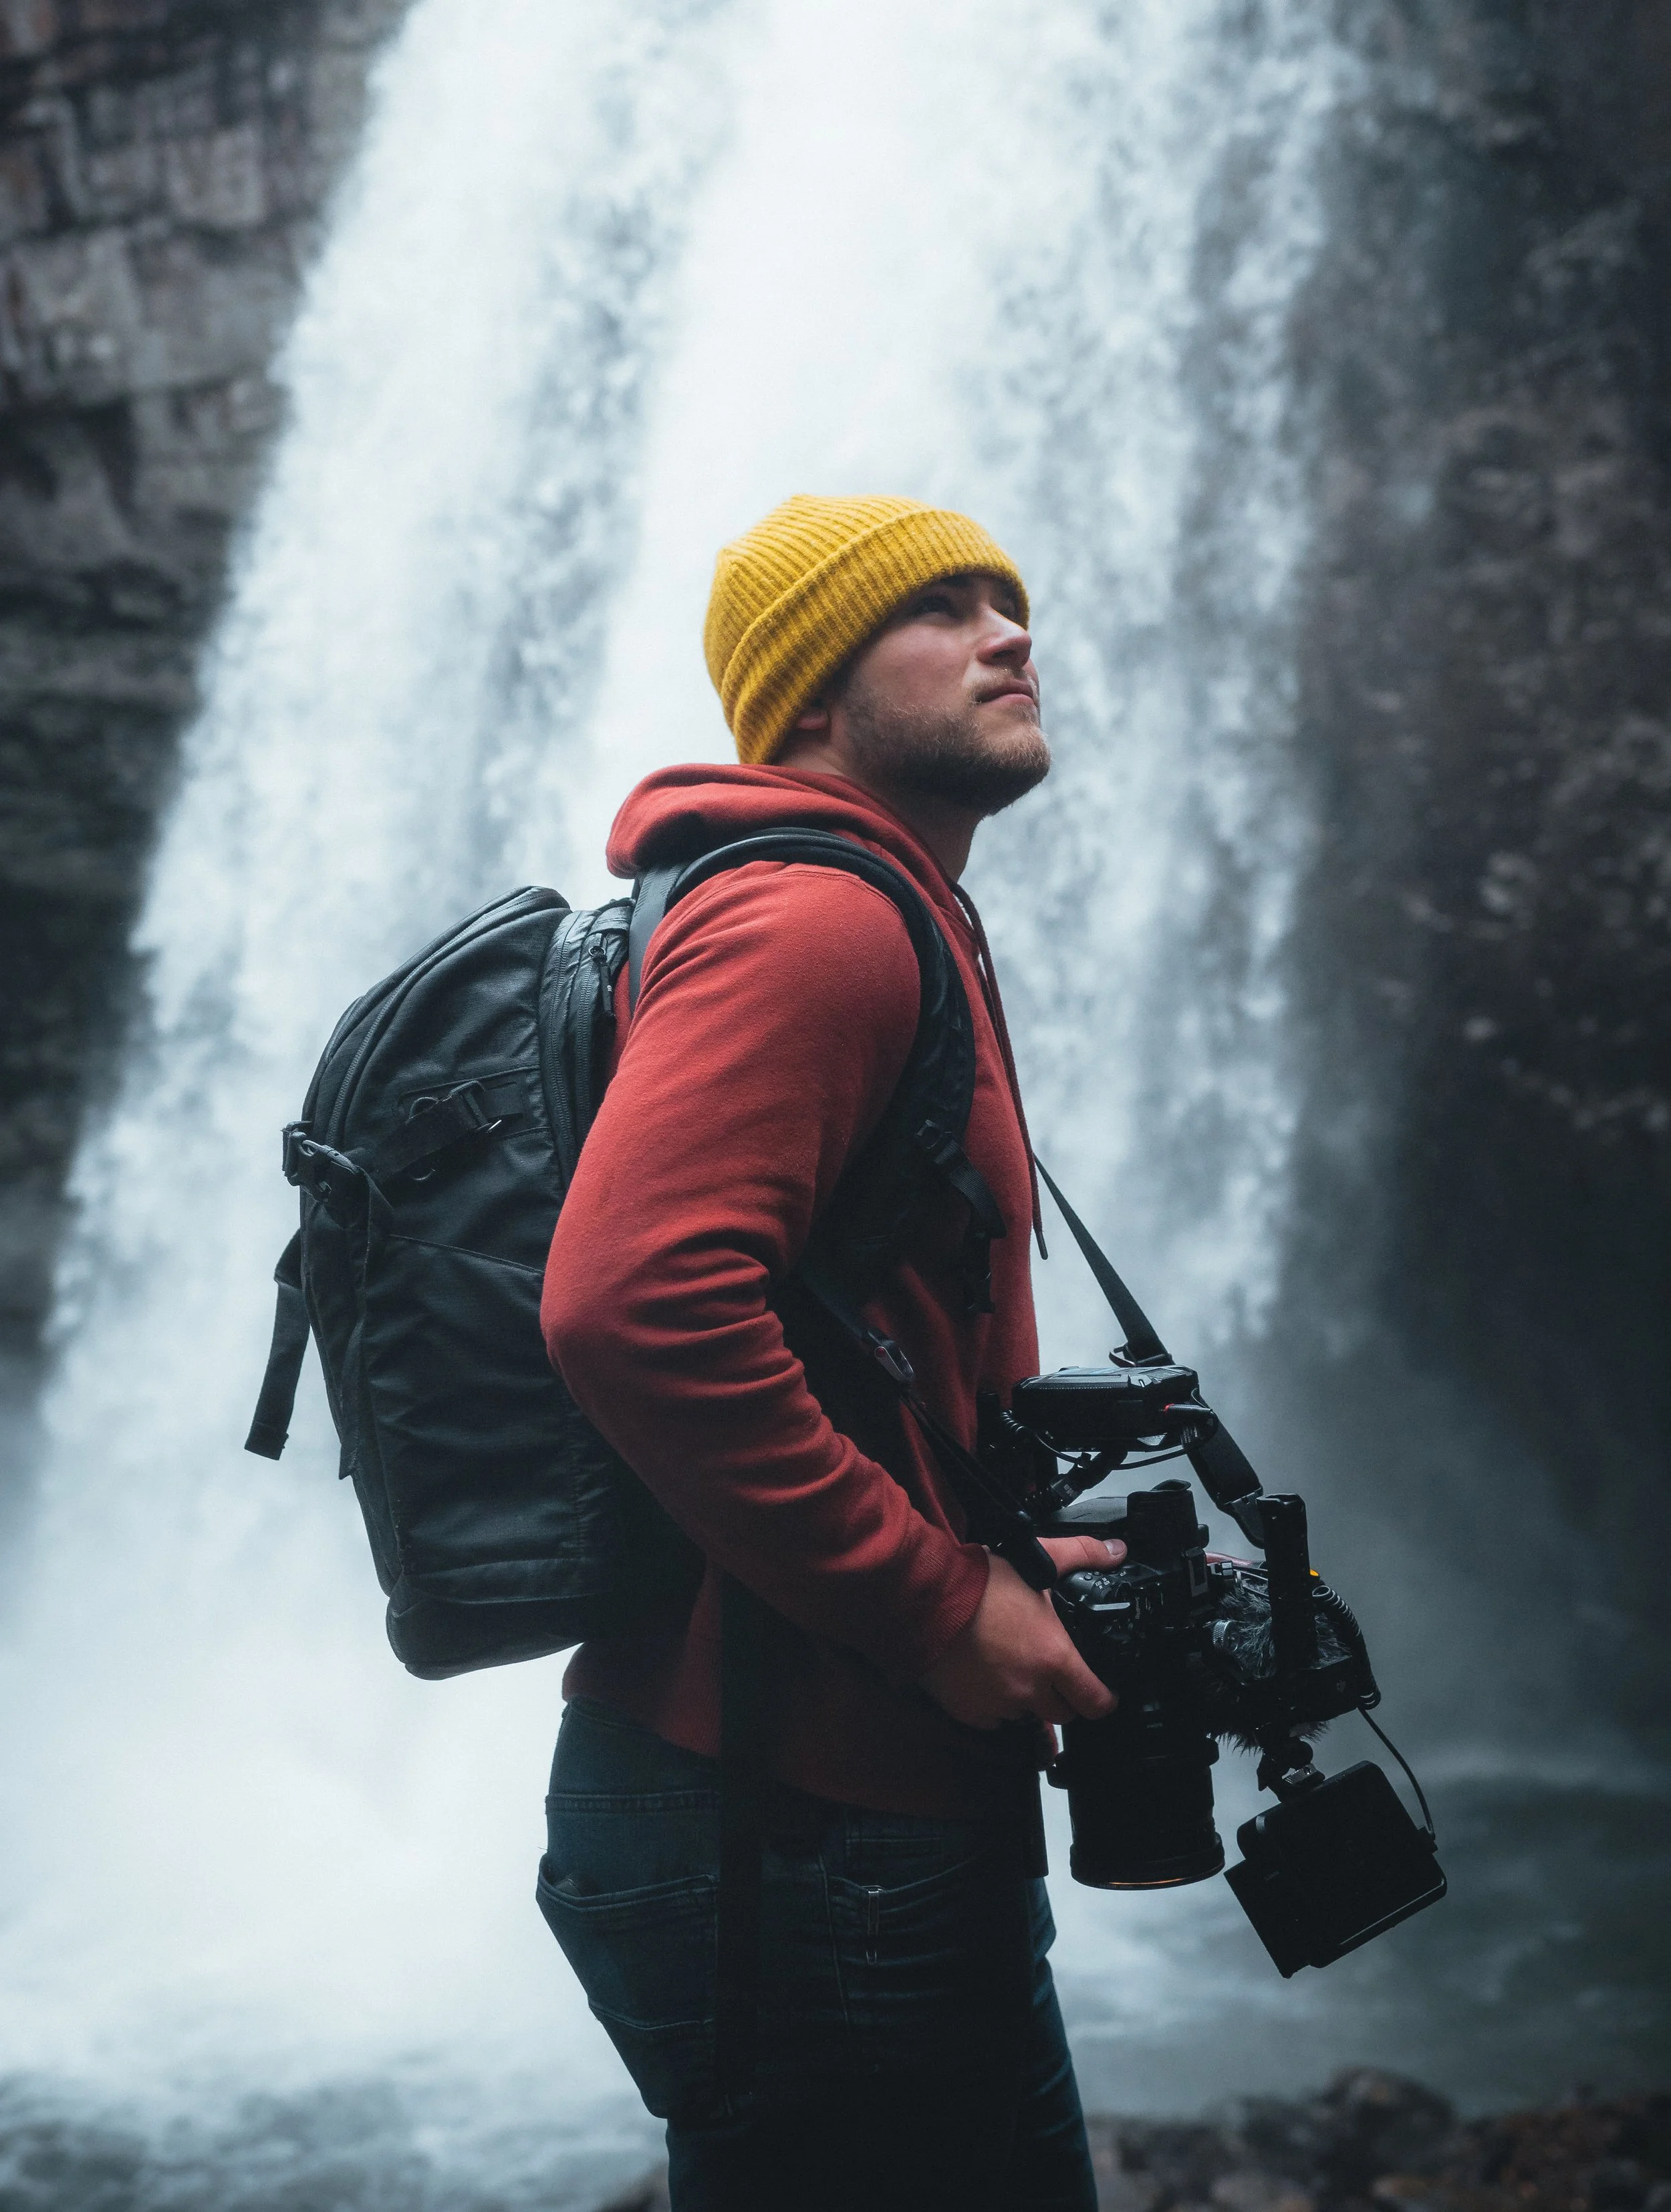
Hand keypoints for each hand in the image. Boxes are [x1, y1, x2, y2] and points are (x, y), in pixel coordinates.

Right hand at [919, 1535, 1124, 1730]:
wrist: (925, 1599)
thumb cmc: (979, 1583)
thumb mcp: (1038, 1562)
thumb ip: (1081, 1555)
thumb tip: (1116, 1551)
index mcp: (1053, 1657)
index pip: (1095, 1702)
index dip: (1103, 1698)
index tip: (1102, 1691)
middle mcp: (1029, 1688)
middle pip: (1062, 1713)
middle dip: (1062, 1695)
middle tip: (1050, 1669)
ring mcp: (998, 1705)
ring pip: (1025, 1714)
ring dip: (1025, 1698)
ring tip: (1011, 1664)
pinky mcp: (970, 1712)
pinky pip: (993, 1718)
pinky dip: (994, 1703)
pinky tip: (986, 1674)